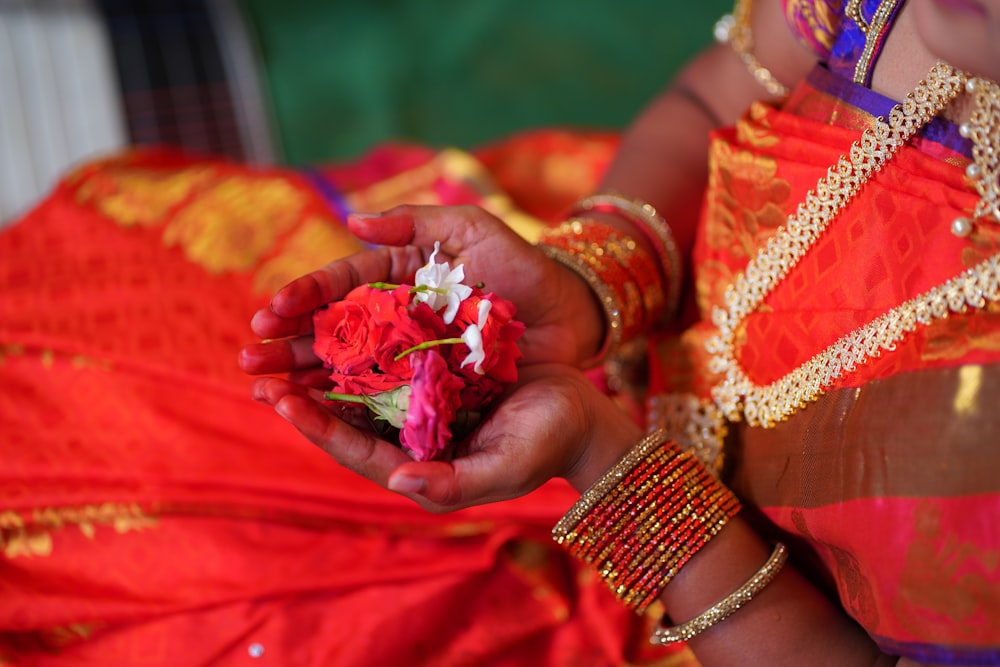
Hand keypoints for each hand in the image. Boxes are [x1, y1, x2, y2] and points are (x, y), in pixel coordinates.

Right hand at [238, 205, 604, 382]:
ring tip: (264, 387)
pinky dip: (348, 403)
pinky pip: (383, 395)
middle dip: (290, 344)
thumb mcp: (471, 229)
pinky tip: (314, 412)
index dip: (305, 297)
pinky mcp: (430, 386)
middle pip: (333, 330)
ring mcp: (411, 354)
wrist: (570, 314)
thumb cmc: (522, 266)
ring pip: (348, 366)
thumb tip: (352, 220)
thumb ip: (414, 222)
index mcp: (399, 274)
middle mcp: (397, 315)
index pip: (341, 284)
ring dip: (305, 377)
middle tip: (250, 358)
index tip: (272, 312)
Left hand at [250, 364, 641, 511]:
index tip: (281, 401)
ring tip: (276, 347)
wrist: (580, 414)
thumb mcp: (506, 467)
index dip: (318, 429)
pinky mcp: (434, 376)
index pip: (357, 451)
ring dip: (317, 369)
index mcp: (420, 468)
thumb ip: (454, 482)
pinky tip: (331, 321)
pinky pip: (387, 360)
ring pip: (358, 388)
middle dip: (300, 399)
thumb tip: (398, 481)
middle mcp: (411, 439)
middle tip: (255, 373)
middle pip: (346, 420)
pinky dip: (357, 344)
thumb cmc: (547, 445)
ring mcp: (421, 408)